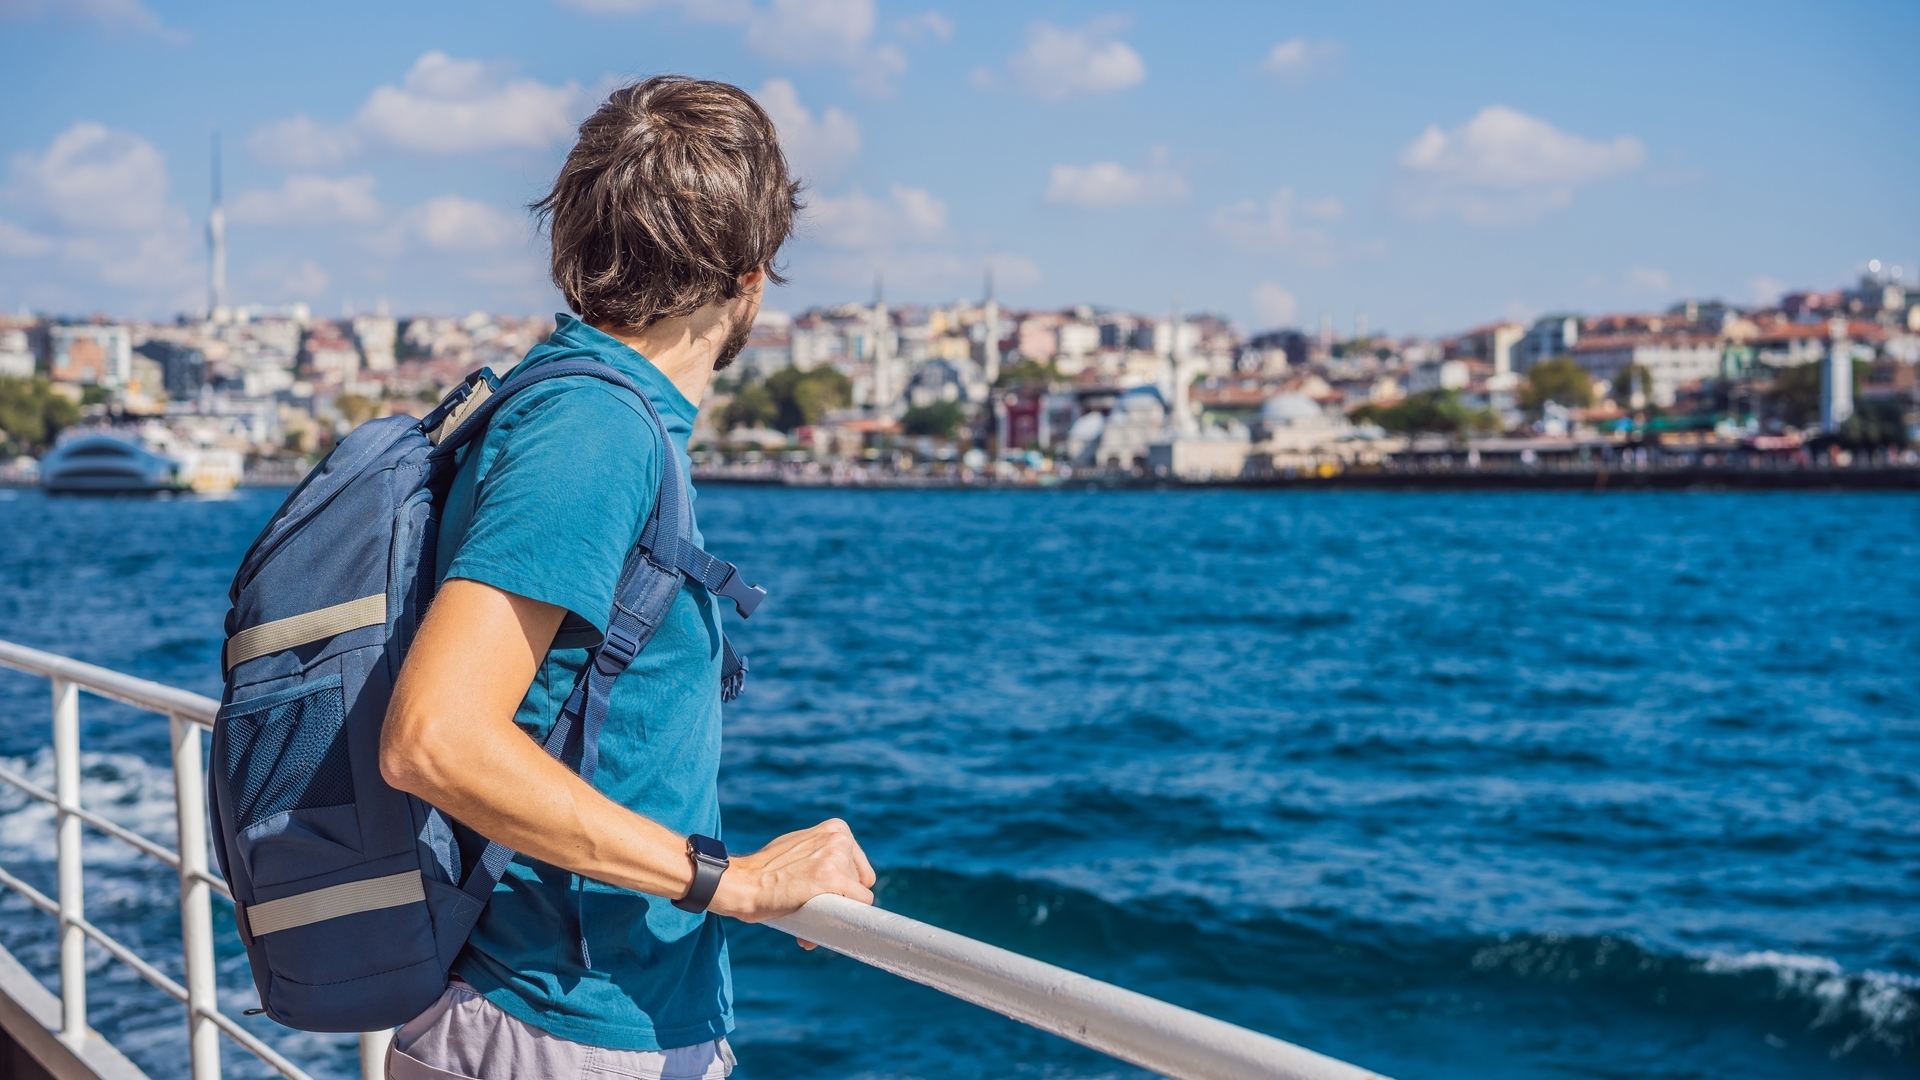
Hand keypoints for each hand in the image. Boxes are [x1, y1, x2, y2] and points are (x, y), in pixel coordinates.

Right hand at [709, 818, 874, 944]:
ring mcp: (837, 858)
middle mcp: (840, 839)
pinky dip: (844, 922)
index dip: (845, 887)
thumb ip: (823, 855)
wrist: (744, 883)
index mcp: (837, 828)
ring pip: (858, 898)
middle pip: (860, 882)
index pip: (858, 866)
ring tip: (809, 917)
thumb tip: (843, 881)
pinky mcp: (833, 880)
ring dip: (836, 914)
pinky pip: (858, 907)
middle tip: (814, 910)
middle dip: (840, 901)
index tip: (828, 899)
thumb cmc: (767, 870)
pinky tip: (821, 927)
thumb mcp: (800, 847)